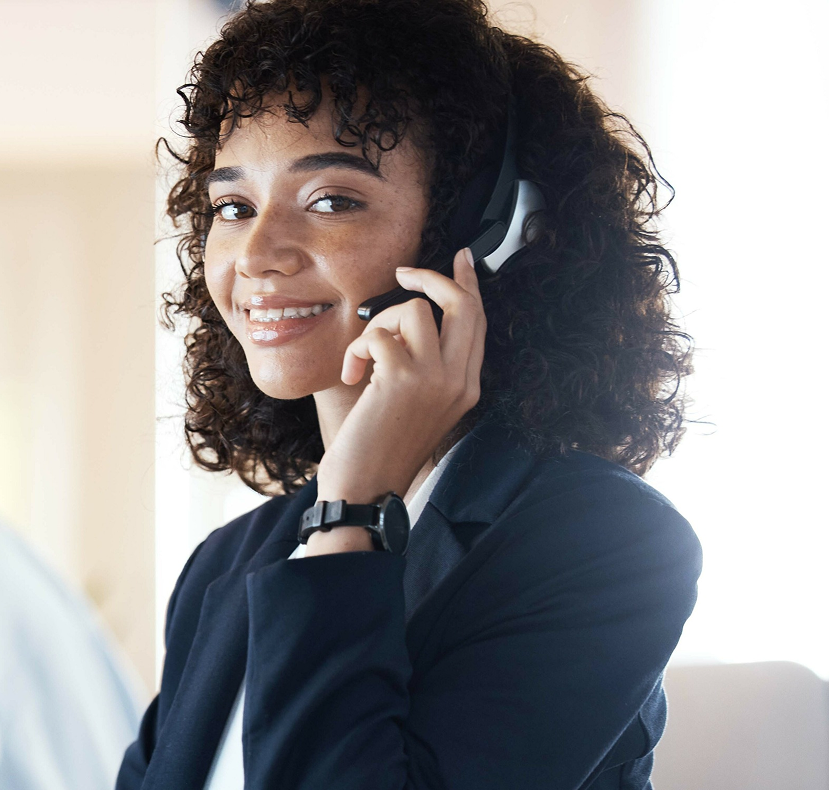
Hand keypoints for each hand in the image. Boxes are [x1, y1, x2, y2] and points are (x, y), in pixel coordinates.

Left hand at [313, 248, 485, 527]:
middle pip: (462, 304)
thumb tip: (412, 319)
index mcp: (466, 388)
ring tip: (363, 360)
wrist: (364, 490)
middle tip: (402, 273)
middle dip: (431, 278)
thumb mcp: (415, 406)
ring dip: (378, 326)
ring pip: (415, 311)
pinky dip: (356, 349)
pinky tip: (351, 376)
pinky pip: (379, 333)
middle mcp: (458, 381)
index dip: (469, 286)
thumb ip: (426, 367)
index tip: (462, 259)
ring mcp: (434, 380)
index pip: (477, 322)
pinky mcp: (402, 379)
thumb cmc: (380, 452)